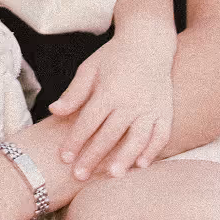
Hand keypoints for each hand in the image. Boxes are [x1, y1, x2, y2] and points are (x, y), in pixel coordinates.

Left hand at [49, 31, 173, 179]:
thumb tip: (54, 111)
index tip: (64, 158)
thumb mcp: (90, 69)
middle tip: (78, 176)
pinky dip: (152, 151)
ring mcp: (150, 107)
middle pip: (109, 135)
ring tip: (110, 176)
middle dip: (93, 157)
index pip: (88, 122)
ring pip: (136, 139)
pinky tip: (140, 165)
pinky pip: (160, 135)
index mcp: (109, 91)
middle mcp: (131, 101)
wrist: (148, 42)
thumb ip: (74, 93)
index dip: (75, 141)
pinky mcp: (165, 110)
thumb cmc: (114, 57)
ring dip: (123, 159)